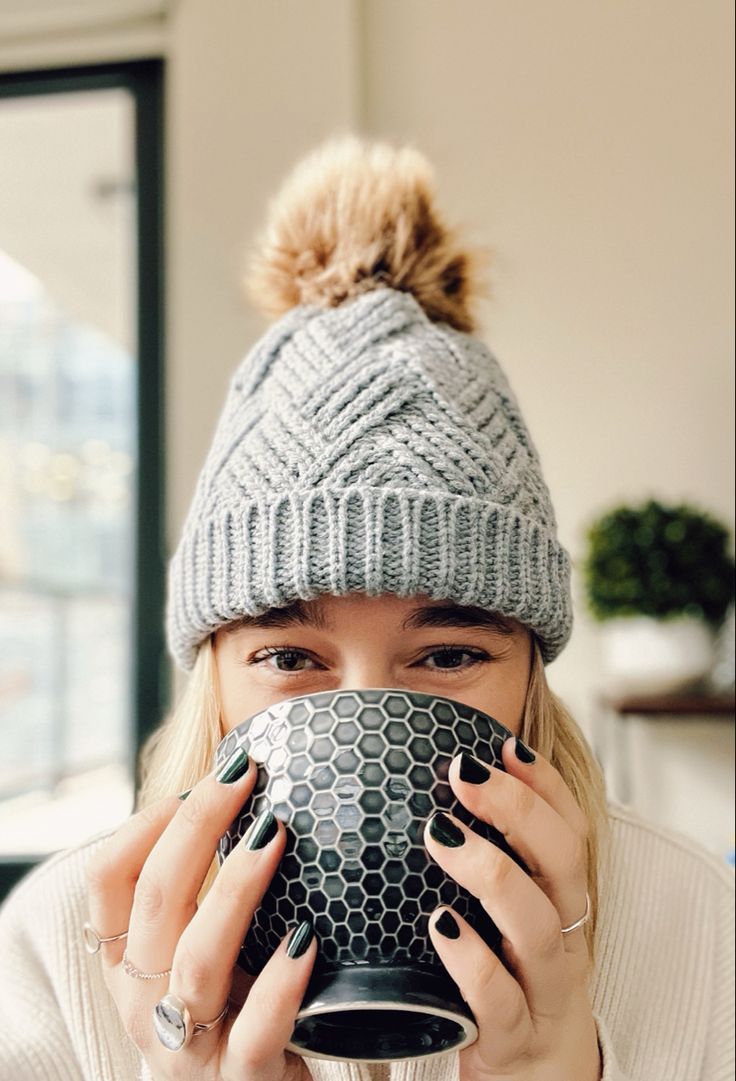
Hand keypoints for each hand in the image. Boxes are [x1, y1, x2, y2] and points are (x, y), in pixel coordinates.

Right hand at [85, 754, 315, 1080]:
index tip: (203, 780)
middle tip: (244, 774)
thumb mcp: (203, 942)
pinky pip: (255, 1030)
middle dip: (199, 826)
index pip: (109, 878)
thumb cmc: (235, 1001)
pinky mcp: (240, 1079)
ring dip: (236, 888)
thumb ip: (203, 883)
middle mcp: (143, 1001)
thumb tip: (244, 784)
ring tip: (275, 834)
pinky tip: (306, 939)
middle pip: (156, 900)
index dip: (149, 821)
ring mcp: (187, 1046)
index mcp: (126, 962)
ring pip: (197, 958)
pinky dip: (279, 982)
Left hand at [424, 738, 600, 1080]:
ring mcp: (544, 990)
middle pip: (564, 863)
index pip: (572, 829)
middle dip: (517, 808)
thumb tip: (430, 793)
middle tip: (463, 773)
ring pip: (538, 926)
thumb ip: (486, 860)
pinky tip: (441, 926)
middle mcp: (564, 938)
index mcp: (563, 902)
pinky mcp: (514, 1039)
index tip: (503, 742)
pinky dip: (474, 960)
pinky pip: (501, 1000)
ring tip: (441, 835)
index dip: (544, 783)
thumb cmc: (509, 980)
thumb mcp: (508, 918)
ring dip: (491, 872)